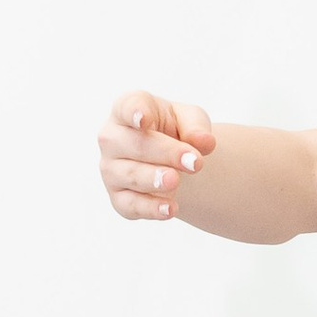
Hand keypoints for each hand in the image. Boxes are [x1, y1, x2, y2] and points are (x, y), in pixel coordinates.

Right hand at [99, 88, 213, 221]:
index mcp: (126, 110)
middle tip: (194, 162)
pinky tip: (170, 209)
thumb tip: (205, 142)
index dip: (134, 112)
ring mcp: (111, 169)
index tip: (144, 119)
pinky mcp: (118, 198)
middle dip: (165, 153)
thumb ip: (196, 126)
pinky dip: (150, 208)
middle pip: (134, 144)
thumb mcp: (190, 120)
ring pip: (130, 175)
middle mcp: (112, 138)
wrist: (173, 161)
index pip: (127, 107)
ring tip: (175, 181)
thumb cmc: (175, 130)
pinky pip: (131, 205)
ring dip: (153, 179)